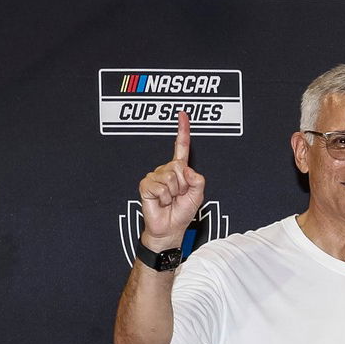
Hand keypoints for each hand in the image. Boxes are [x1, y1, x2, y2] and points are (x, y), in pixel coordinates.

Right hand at [137, 112, 205, 249]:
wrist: (169, 228)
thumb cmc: (182, 212)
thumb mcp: (198, 195)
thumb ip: (197, 180)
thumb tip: (186, 170)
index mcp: (179, 170)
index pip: (181, 147)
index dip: (182, 131)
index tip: (182, 115)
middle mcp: (166, 170)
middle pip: (179, 166)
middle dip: (184, 184)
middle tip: (179, 196)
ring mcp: (155, 176)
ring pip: (171, 177)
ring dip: (175, 192)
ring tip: (170, 200)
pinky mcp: (146, 185)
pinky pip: (161, 186)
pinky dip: (165, 197)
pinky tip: (162, 201)